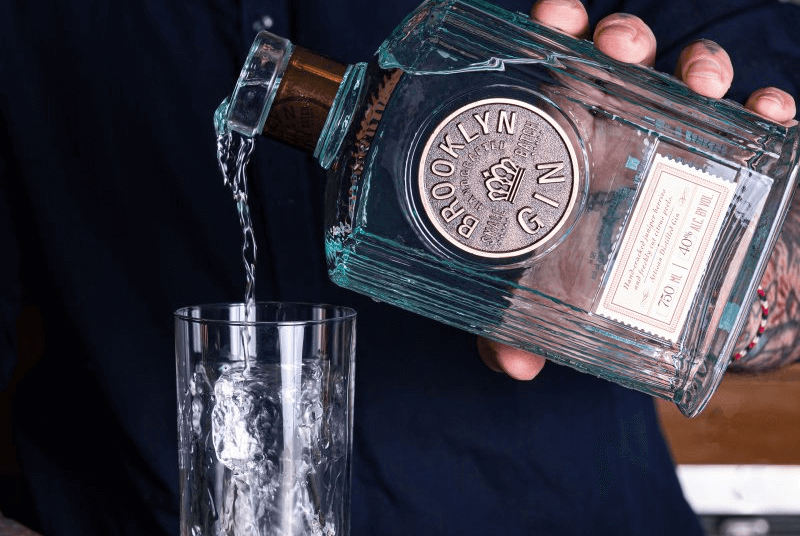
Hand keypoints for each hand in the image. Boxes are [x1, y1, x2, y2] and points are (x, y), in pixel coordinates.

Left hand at [478, 0, 797, 379]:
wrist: (669, 301)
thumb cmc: (595, 284)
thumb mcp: (545, 304)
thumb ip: (514, 329)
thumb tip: (514, 365)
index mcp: (564, 141)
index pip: (554, 70)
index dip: (554, 34)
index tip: (551, 19)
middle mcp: (620, 126)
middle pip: (621, 59)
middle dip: (622, 39)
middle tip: (616, 49)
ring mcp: (678, 138)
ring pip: (689, 76)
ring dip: (697, 64)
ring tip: (698, 81)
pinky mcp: (734, 160)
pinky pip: (758, 121)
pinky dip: (766, 110)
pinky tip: (768, 111)